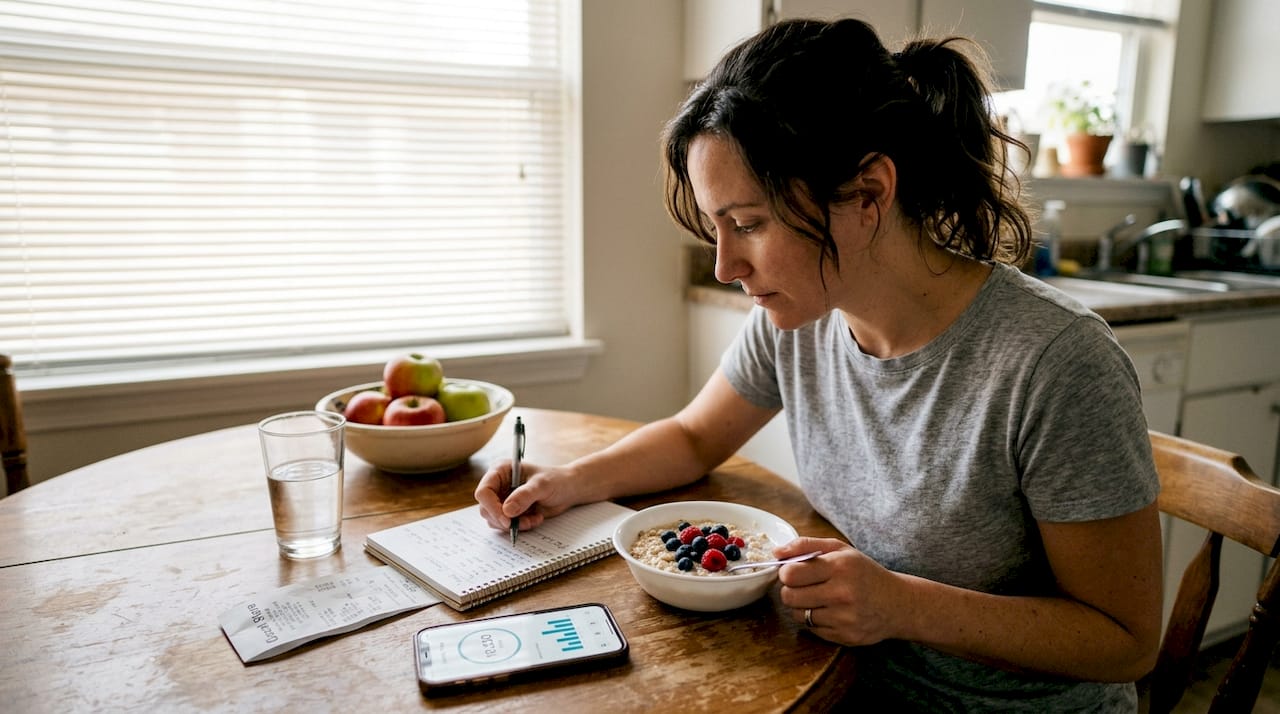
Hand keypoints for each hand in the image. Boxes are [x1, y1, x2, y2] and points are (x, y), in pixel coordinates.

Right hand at [474, 459, 580, 532]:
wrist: (567, 489)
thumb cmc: (556, 480)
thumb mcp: (542, 485)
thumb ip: (524, 496)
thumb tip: (507, 511)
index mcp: (500, 471)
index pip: (484, 491)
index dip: (492, 507)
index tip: (507, 520)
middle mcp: (498, 485)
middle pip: (486, 509)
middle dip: (505, 520)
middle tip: (525, 522)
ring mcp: (502, 500)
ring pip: (495, 520)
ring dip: (514, 524)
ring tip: (534, 519)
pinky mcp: (509, 512)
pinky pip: (506, 525)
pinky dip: (520, 526)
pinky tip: (535, 518)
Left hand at [774, 536, 903, 646]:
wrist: (898, 604)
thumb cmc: (864, 573)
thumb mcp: (840, 550)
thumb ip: (806, 545)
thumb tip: (776, 553)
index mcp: (840, 567)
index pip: (791, 574)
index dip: (786, 572)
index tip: (794, 572)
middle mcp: (842, 593)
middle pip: (789, 596)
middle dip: (789, 590)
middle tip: (802, 586)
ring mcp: (844, 618)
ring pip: (797, 615)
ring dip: (800, 606)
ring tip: (816, 598)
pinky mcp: (845, 637)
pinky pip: (811, 629)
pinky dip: (814, 621)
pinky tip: (828, 612)